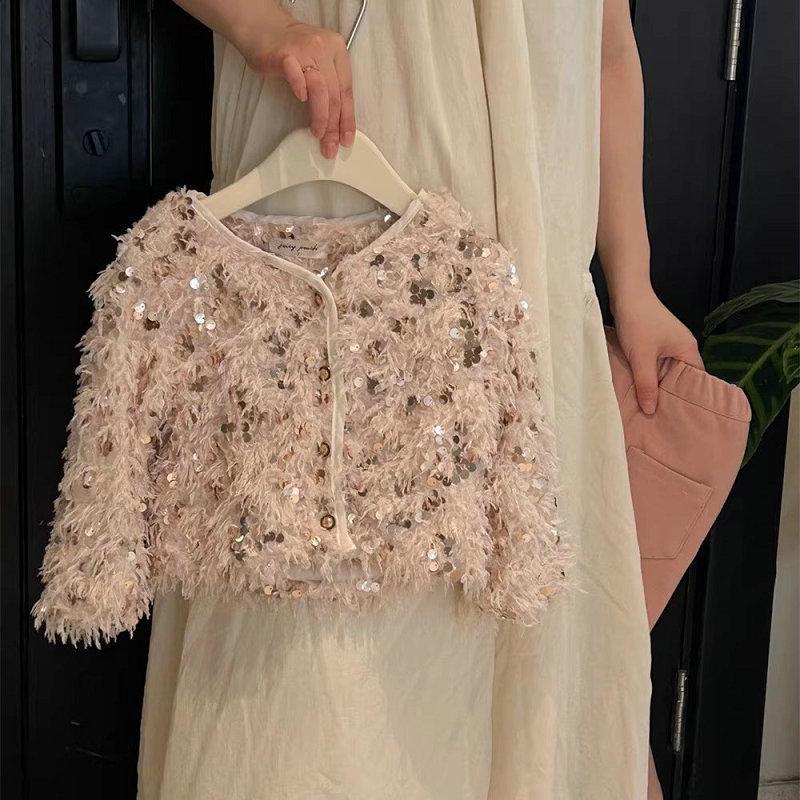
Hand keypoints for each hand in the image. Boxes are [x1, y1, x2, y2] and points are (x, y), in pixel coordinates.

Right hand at [241, 18, 355, 158]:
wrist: (263, 28)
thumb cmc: (292, 51)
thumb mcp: (319, 65)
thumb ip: (329, 87)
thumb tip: (336, 124)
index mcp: (337, 51)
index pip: (347, 90)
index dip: (347, 118)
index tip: (345, 139)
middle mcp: (324, 48)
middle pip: (334, 94)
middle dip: (333, 125)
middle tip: (329, 145)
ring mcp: (305, 50)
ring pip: (320, 89)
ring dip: (320, 116)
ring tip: (317, 133)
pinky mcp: (285, 54)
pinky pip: (297, 75)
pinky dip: (300, 90)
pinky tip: (301, 100)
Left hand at [611, 285, 703, 414]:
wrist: (626, 294)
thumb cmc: (638, 322)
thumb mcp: (641, 357)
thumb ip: (646, 384)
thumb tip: (651, 410)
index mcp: (688, 349)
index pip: (698, 380)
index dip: (690, 398)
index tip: (682, 417)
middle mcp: (682, 347)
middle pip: (682, 377)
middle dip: (672, 395)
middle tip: (664, 417)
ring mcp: (668, 343)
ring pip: (666, 371)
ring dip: (658, 385)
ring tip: (651, 407)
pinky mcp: (654, 341)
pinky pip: (655, 363)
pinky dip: (649, 374)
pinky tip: (640, 386)